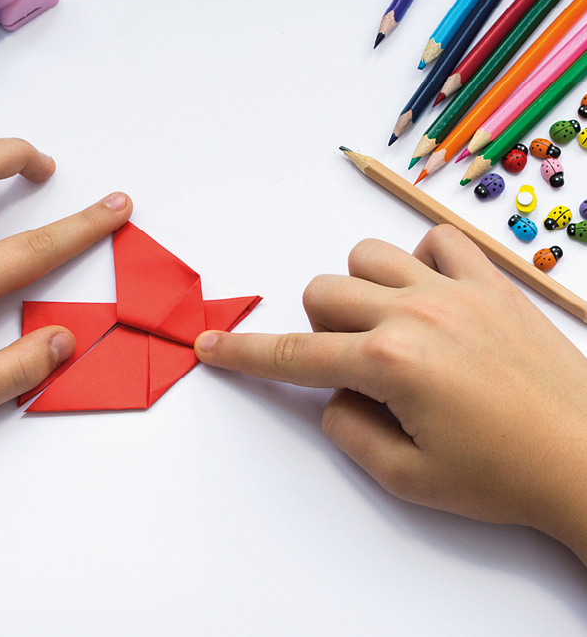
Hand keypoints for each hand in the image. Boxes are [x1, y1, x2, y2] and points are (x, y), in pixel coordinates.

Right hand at [195, 225, 586, 561]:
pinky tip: (431, 294)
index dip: (244, 353)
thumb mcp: (407, 478)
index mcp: (390, 364)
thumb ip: (347, 429)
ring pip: (366, 255)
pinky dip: (421, 260)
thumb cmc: (505, 477)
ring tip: (386, 326)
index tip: (212, 345)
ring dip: (359, 289)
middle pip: (320, 291)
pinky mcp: (492, 282)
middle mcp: (416, 314)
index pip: (293, 355)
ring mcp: (455, 290)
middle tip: (351, 366)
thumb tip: (333, 393)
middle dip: (317, 329)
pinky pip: (437, 240)